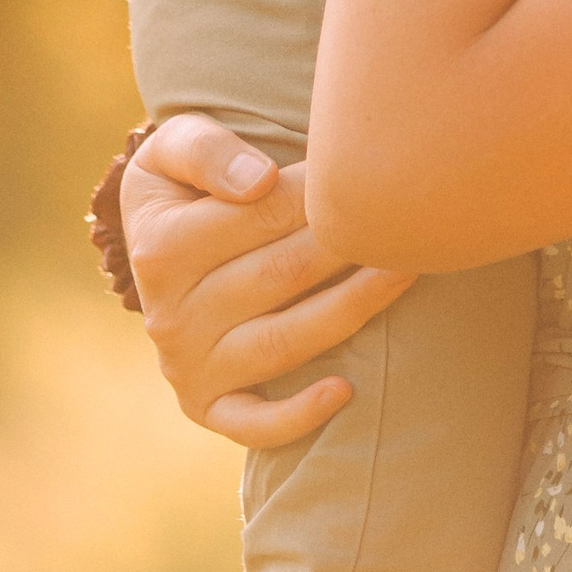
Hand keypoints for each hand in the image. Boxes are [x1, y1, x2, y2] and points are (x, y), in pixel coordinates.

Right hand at [122, 115, 412, 446]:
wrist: (161, 246)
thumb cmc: (189, 184)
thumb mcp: (174, 147)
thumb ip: (206, 151)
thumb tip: (258, 181)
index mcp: (160, 248)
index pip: (259, 216)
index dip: (320, 193)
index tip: (370, 174)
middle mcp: (168, 314)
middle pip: (282, 275)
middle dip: (350, 244)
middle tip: (410, 219)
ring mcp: (187, 366)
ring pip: (285, 342)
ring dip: (353, 307)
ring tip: (407, 270)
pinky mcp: (207, 406)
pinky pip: (252, 423)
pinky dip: (297, 416)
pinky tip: (346, 390)